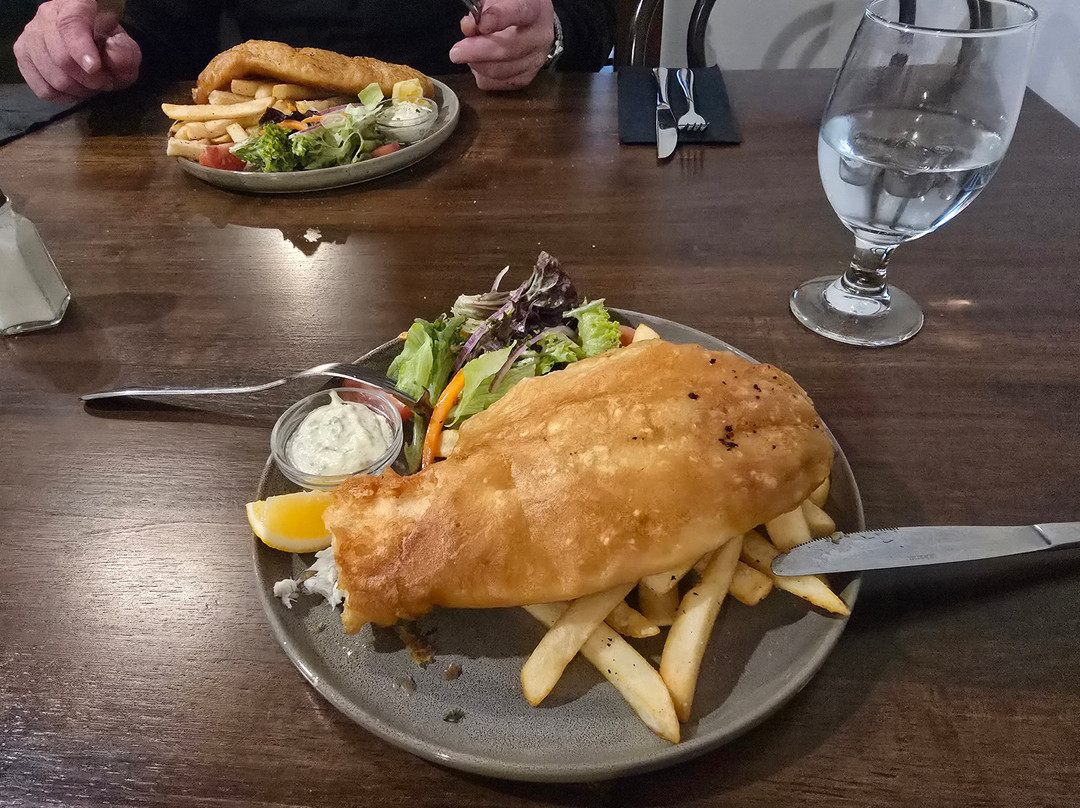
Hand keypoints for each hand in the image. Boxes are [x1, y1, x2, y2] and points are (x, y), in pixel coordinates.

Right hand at [14, 0, 140, 102]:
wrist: (92, 46)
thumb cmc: (108, 45)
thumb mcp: (125, 47)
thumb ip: (124, 52)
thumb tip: (112, 55)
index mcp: (74, 4)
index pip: (70, 24)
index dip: (80, 49)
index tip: (94, 68)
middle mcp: (46, 15)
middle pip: (60, 56)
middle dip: (89, 79)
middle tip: (104, 81)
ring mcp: (30, 35)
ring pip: (52, 76)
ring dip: (77, 89)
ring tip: (90, 84)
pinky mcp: (22, 55)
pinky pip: (42, 88)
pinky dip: (62, 96)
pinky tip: (73, 90)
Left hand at [449, 0, 554, 90]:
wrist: (533, 24)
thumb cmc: (511, 9)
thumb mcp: (496, 1)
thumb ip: (481, 9)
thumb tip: (468, 27)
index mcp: (534, 9)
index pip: (518, 13)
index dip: (497, 19)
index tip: (480, 24)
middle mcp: (539, 37)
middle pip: (508, 50)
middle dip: (477, 52)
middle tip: (456, 53)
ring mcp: (535, 61)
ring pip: (500, 70)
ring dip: (477, 64)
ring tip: (467, 54)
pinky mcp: (526, 78)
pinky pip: (497, 83)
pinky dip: (482, 75)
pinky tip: (480, 63)